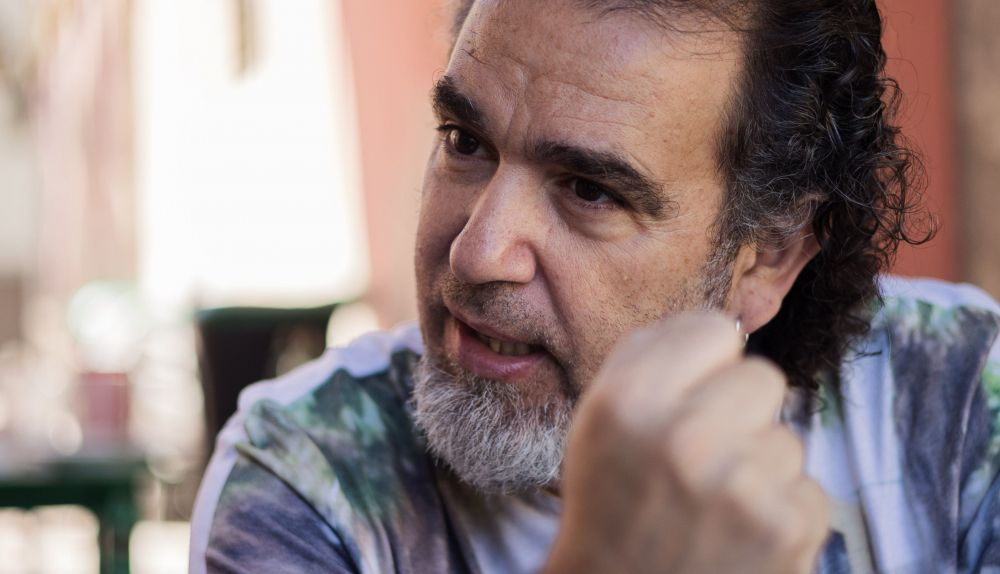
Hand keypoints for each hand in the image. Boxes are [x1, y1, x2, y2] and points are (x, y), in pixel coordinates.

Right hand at [544, 313, 828, 573]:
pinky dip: (780, 514)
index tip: (690, 397)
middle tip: (700, 459)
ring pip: (788, 439)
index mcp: (630, 398)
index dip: (705, 364)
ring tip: (713, 507)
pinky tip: (738, 537)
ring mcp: (741, 486)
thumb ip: (652, 355)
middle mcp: (685, 436)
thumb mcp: (600, 416)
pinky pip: (809, 490)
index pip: (714, 329)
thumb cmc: (613, 500)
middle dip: (740, 412)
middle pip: (764, 377)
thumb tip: (727, 324)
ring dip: (759, 469)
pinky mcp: (786, 531)